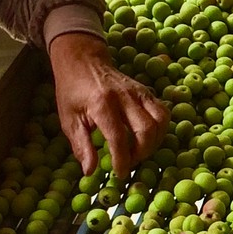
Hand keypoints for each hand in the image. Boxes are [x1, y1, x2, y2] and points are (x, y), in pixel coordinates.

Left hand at [48, 32, 167, 179]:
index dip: (122, 160)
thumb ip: (81, 145)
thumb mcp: (69, 119)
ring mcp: (138, 92)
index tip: (119, 174)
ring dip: (154, 142)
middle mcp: (124, 96)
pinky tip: (147, 138)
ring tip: (138, 151)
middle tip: (128, 162)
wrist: (83, 60)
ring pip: (160, 121)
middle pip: (145, 130)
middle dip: (141, 153)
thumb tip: (90, 171)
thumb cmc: (72, 91)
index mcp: (102, 104)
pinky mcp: (146, 91)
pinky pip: (162, 112)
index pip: (118, 137)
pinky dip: (160, 129)